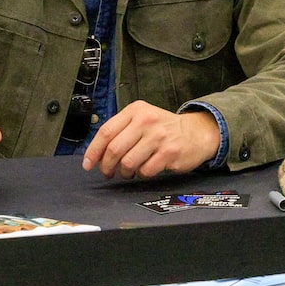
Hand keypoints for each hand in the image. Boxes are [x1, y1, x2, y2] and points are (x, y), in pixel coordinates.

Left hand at [82, 102, 220, 178]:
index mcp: (136, 110)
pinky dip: (141, 175)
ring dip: (124, 172)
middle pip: (115, 149)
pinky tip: (145, 170)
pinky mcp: (169, 152)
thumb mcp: (142, 118)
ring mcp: (159, 137)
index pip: (106, 132)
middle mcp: (146, 121)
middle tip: (108, 172)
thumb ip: (121, 130)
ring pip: (128, 162)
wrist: (195, 132)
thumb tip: (97, 153)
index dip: (94, 151)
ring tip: (127, 172)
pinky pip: (145, 171)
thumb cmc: (163, 129)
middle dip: (107, 166)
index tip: (88, 164)